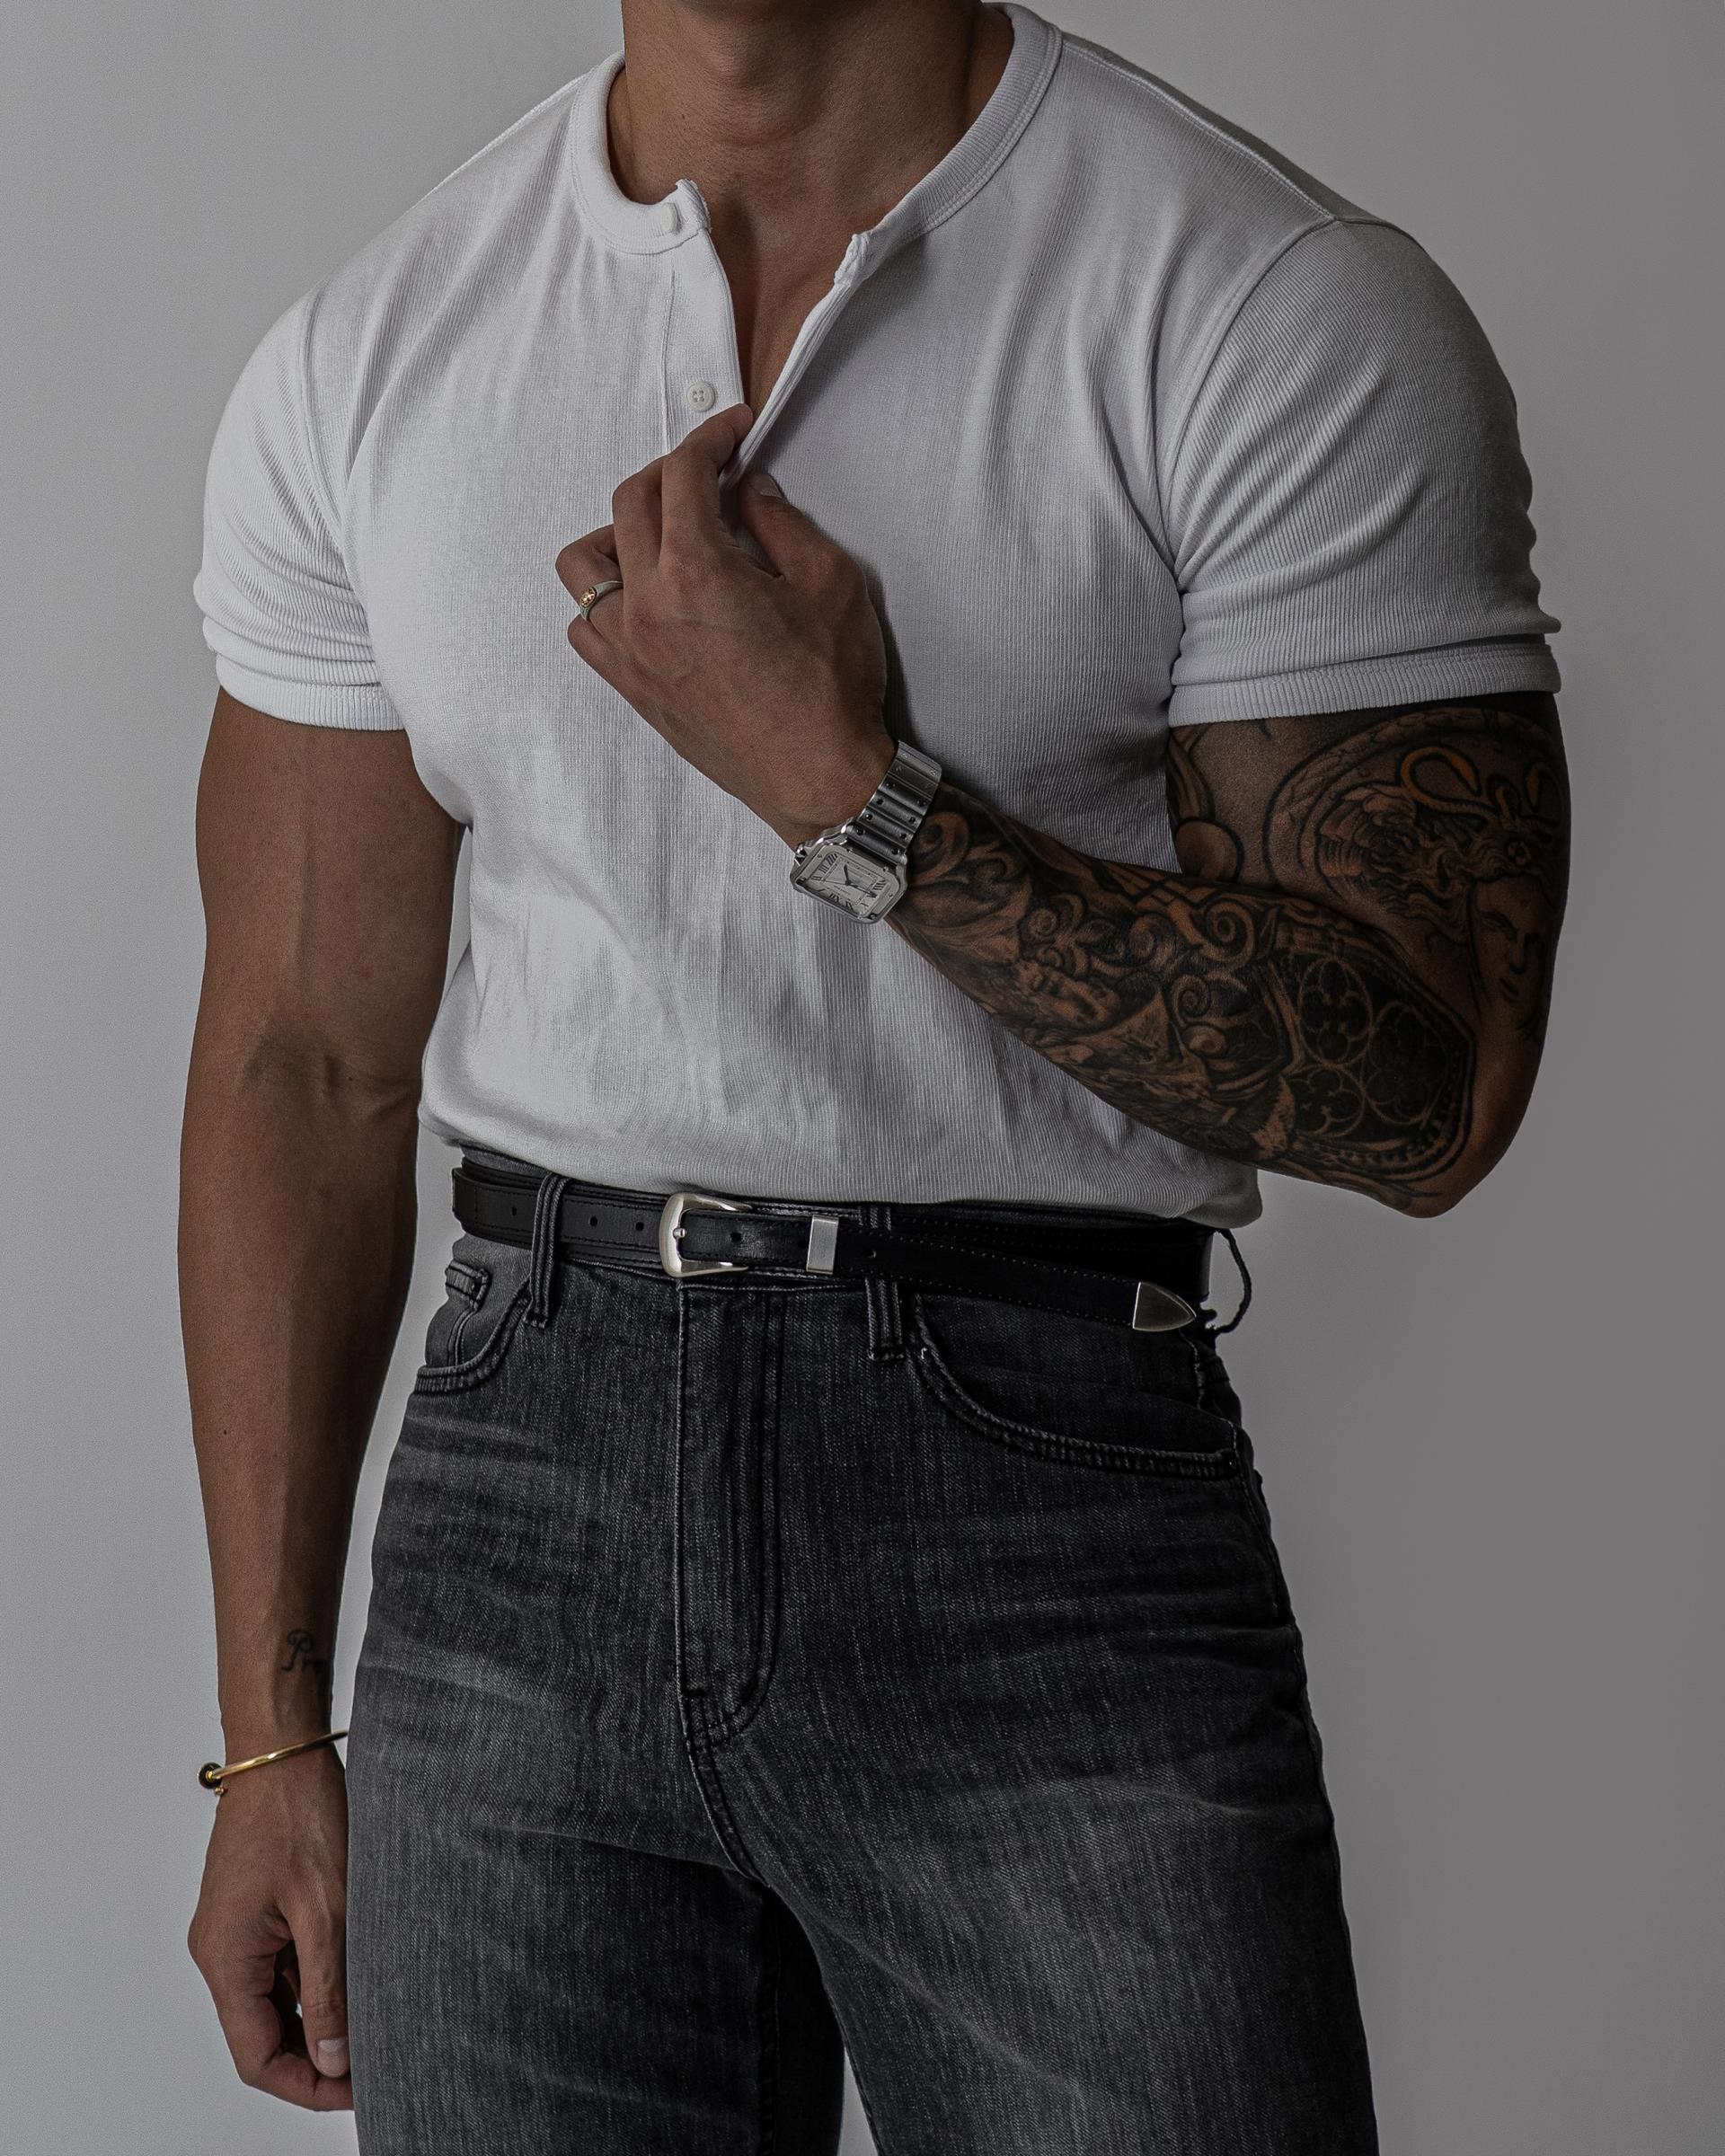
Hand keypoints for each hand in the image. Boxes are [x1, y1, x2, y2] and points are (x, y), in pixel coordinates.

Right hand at [186, 1747, 352, 2109]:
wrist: (284, 1745)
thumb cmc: (299, 1812)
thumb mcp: (328, 1907)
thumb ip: (329, 1988)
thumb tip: (335, 2057)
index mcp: (225, 1956)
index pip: (257, 2056)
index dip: (307, 2084)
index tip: (358, 2091)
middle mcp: (221, 1948)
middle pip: (263, 2032)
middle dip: (318, 2054)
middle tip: (377, 2061)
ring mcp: (237, 1927)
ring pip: (277, 1997)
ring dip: (321, 2012)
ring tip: (378, 2016)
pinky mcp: (257, 1905)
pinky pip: (283, 1961)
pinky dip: (318, 1975)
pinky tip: (360, 1971)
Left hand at [556, 404, 895, 847]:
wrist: (818, 776)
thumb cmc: (829, 688)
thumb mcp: (829, 582)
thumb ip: (781, 523)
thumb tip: (750, 491)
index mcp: (696, 569)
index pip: (683, 473)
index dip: (710, 438)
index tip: (734, 434)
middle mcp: (648, 604)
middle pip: (631, 502)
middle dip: (670, 474)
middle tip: (710, 476)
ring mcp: (630, 649)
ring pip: (585, 563)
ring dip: (619, 532)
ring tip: (663, 537)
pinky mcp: (631, 687)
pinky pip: (585, 627)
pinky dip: (604, 599)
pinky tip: (644, 599)